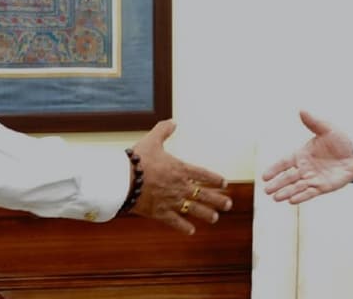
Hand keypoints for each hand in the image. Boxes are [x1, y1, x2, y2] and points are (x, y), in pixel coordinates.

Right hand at [130, 120, 231, 234]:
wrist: (124, 180)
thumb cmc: (138, 160)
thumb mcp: (152, 140)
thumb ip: (163, 130)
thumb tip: (173, 122)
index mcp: (180, 169)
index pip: (202, 174)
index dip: (214, 178)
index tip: (224, 183)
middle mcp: (179, 186)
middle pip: (204, 194)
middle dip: (217, 200)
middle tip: (228, 205)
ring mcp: (171, 201)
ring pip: (194, 209)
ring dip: (206, 214)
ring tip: (215, 218)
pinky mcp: (160, 213)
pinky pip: (175, 222)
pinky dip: (183, 227)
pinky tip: (191, 231)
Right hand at [261, 110, 352, 204]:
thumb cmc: (340, 140)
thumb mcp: (327, 129)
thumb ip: (313, 122)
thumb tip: (302, 109)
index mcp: (302, 154)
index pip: (284, 162)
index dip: (275, 168)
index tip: (264, 176)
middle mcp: (305, 168)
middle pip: (288, 177)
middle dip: (277, 184)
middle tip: (266, 190)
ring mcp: (313, 178)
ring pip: (297, 187)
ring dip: (286, 192)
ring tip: (276, 198)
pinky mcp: (323, 187)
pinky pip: (310, 192)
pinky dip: (301, 196)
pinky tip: (292, 201)